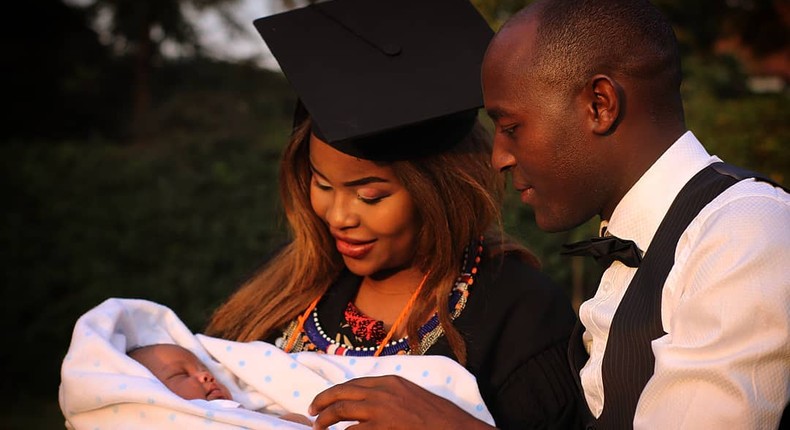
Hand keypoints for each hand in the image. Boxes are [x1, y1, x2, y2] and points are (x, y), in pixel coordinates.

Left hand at [308, 375, 495, 429]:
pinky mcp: (382, 428)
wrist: (454, 428)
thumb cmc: (437, 416)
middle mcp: (383, 391)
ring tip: (317, 427)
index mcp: (391, 381)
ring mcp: (381, 410)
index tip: (324, 399)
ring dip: (325, 419)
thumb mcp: (412, 396)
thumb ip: (391, 396)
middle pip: (342, 392)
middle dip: (322, 401)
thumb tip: (370, 403)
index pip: (354, 383)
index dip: (335, 391)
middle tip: (311, 412)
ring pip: (342, 410)